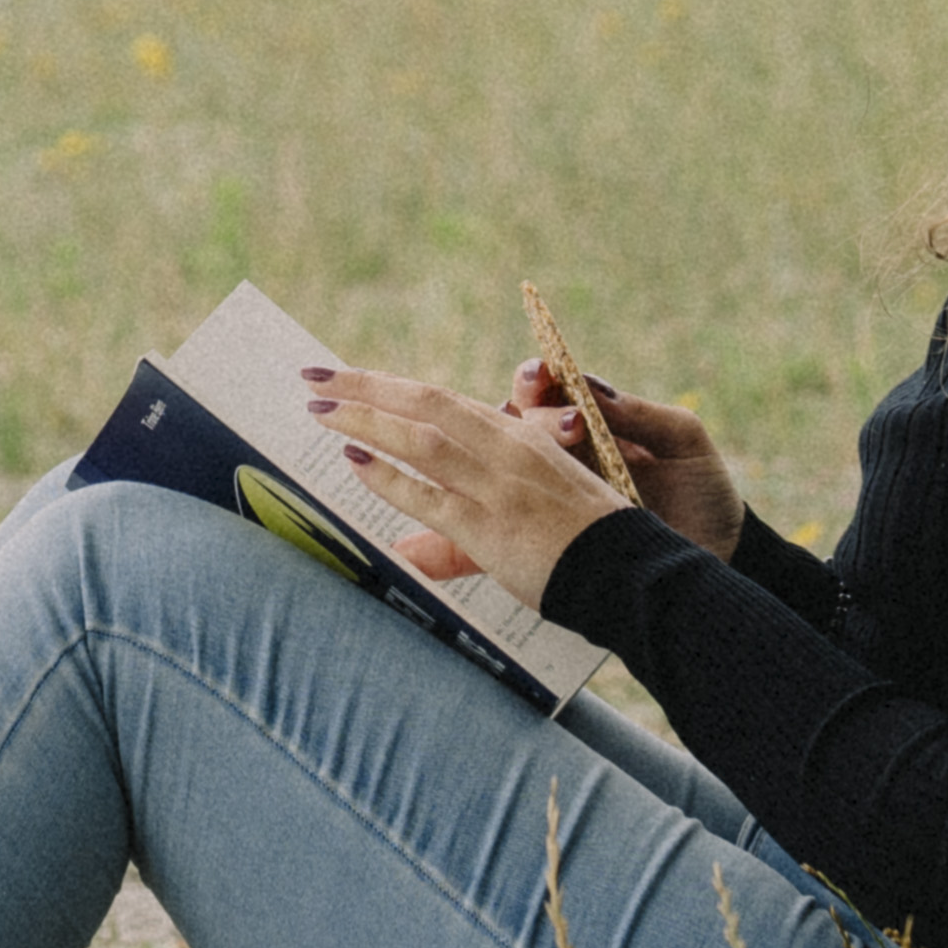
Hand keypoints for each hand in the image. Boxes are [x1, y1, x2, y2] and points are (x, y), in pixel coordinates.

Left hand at [306, 352, 630, 600]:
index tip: (354, 378)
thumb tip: (406, 551)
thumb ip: (467, 527)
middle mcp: (507, 450)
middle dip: (366, 385)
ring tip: (319, 407)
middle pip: (425, 400)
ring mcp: (498, 484)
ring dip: (365, 417)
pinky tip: (354, 460)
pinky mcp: (491, 524)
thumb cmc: (585, 546)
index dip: (395, 388)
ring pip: (420, 437)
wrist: (631, 573)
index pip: (445, 400)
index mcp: (521, 438)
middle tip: (316, 374)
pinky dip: (388, 476)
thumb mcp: (532, 513)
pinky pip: (428, 493)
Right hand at [527, 343, 743, 553]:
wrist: (717, 556)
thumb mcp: (681, 441)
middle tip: (573, 424)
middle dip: (534, 411)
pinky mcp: (552, 535)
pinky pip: (516, 515)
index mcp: (594, 423)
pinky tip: (528, 498)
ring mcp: (556, 495)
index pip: (549, 391)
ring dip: (519, 452)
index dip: (538, 378)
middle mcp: (566, 455)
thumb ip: (639, 412)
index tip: (545, 374)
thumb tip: (586, 384)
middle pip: (519, 421)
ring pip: (509, 465)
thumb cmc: (702, 491)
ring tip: (562, 456)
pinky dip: (506, 503)